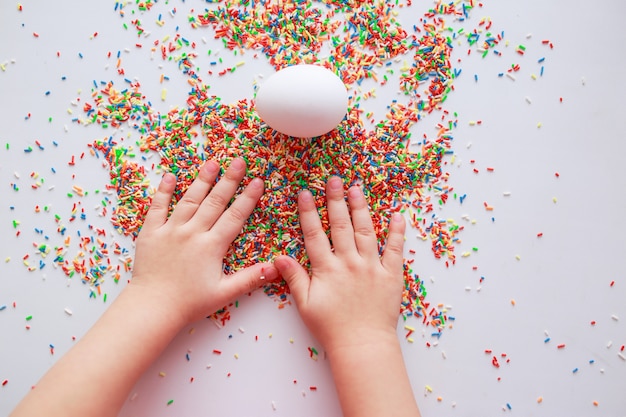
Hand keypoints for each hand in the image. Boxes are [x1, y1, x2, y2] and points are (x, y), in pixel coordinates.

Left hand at [130, 158, 277, 325]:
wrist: (152, 307)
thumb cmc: (189, 303)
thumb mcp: (224, 293)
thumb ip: (250, 278)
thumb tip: (276, 267)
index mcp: (212, 246)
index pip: (234, 216)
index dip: (248, 198)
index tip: (258, 181)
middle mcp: (193, 233)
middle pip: (215, 201)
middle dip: (229, 180)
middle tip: (239, 161)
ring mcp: (171, 230)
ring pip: (189, 199)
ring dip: (202, 180)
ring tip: (212, 162)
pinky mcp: (151, 233)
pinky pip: (157, 208)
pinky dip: (164, 191)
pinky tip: (170, 176)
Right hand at [275, 176, 405, 353]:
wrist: (362, 345)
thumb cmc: (331, 328)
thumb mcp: (306, 304)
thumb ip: (294, 278)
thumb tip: (278, 256)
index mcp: (327, 269)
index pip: (315, 234)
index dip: (309, 212)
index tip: (305, 192)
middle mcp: (349, 263)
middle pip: (341, 225)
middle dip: (336, 200)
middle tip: (333, 179)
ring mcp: (372, 267)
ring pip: (366, 231)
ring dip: (361, 208)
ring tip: (357, 188)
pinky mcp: (391, 275)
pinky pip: (395, 249)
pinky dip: (396, 232)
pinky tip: (396, 215)